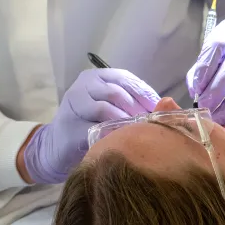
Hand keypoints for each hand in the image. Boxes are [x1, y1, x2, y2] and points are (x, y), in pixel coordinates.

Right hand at [23, 68, 159, 183]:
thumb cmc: (91, 125)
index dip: (144, 92)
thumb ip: (133, 104)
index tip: (159, 107)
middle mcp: (83, 86)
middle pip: (116, 92)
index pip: (124, 78)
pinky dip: (111, 135)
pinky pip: (95, 129)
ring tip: (138, 133)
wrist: (57, 147)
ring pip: (106, 108)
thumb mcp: (111, 108)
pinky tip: (122, 143)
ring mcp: (73, 105)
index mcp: (96, 77)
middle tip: (152, 124)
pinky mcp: (69, 127)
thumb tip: (167, 104)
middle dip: (137, 108)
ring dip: (126, 122)